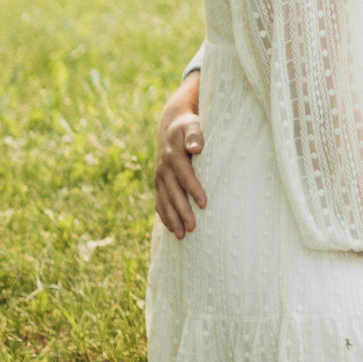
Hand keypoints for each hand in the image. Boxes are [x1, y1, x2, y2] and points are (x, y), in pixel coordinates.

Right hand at [153, 72, 206, 237]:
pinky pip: (159, 202)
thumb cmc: (188, 126)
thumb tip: (197, 147)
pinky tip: (171, 229)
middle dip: (182, 212)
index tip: (204, 204)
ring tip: (181, 236)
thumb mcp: (192, 125)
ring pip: (164, 201)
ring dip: (172, 219)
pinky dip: (164, 215)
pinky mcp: (159, 183)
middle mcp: (164, 168)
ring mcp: (159, 177)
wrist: (171, 125)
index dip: (194, 190)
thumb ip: (195, 135)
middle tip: (192, 228)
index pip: (185, 176)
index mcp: (173, 156)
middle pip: (173, 193)